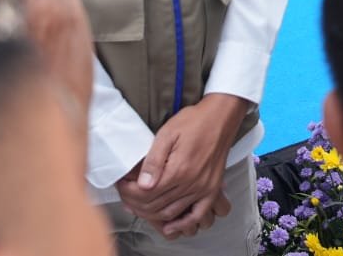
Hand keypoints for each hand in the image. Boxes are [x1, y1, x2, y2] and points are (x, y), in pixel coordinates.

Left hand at [121, 93, 251, 234]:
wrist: (220, 117)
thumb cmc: (194, 121)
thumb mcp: (167, 133)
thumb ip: (154, 160)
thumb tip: (143, 184)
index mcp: (179, 169)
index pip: (146, 193)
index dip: (129, 192)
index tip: (122, 185)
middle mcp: (192, 183)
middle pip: (155, 206)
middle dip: (135, 203)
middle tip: (126, 194)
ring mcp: (203, 189)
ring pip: (171, 213)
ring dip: (151, 213)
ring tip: (139, 204)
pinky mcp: (212, 189)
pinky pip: (197, 215)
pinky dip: (182, 224)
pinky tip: (170, 225)